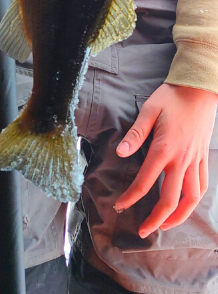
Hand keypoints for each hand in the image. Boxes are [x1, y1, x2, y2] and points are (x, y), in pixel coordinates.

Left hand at [114, 83, 217, 236]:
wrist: (200, 90)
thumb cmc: (171, 98)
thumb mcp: (149, 112)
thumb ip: (135, 135)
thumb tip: (120, 152)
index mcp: (164, 150)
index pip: (145, 182)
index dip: (131, 198)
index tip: (119, 207)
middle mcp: (182, 160)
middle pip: (171, 199)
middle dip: (156, 218)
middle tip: (142, 231)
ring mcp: (195, 160)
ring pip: (192, 198)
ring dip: (179, 216)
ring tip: (165, 225)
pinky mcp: (203, 158)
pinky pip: (202, 185)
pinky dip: (194, 200)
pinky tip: (185, 205)